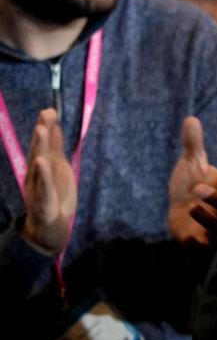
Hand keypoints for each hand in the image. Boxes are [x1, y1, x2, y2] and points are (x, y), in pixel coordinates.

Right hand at [21, 108, 76, 254]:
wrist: (48, 230)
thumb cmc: (53, 195)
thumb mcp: (57, 168)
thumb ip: (54, 147)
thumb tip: (52, 124)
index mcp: (42, 168)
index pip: (44, 145)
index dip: (46, 128)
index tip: (50, 110)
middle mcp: (37, 176)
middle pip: (39, 152)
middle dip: (42, 133)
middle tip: (45, 114)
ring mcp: (38, 190)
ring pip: (39, 167)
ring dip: (39, 148)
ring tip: (41, 131)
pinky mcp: (43, 204)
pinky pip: (43, 189)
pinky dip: (43, 176)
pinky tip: (42, 163)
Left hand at [167, 116, 216, 247]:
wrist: (180, 214)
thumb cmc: (191, 186)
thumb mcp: (191, 163)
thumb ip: (193, 144)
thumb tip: (190, 119)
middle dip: (216, 197)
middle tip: (198, 188)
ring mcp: (213, 225)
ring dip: (208, 217)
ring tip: (192, 206)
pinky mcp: (200, 241)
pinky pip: (204, 246)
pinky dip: (198, 243)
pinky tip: (188, 238)